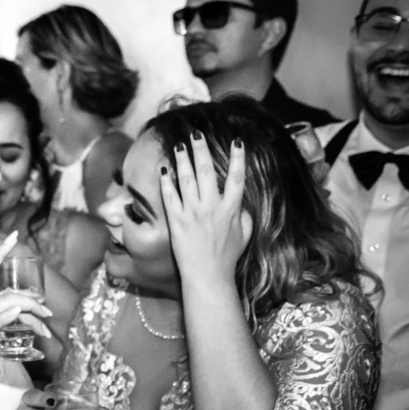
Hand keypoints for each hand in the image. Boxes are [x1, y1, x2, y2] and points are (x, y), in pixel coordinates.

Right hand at [0, 232, 53, 385]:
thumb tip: (18, 312)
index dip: (0, 251)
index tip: (15, 236)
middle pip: (8, 293)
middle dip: (33, 301)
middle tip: (47, 313)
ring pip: (9, 305)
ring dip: (33, 315)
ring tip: (44, 328)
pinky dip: (7, 316)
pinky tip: (17, 313)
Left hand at [159, 132, 250, 287]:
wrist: (207, 275)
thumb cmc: (228, 257)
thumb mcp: (245, 233)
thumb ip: (244, 214)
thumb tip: (242, 202)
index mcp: (231, 208)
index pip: (237, 177)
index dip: (238, 158)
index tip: (237, 141)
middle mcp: (212, 206)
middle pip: (207, 170)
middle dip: (201, 149)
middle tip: (197, 134)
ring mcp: (192, 212)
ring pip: (186, 178)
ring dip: (183, 159)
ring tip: (179, 144)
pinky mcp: (176, 220)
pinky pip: (169, 196)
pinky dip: (166, 181)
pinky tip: (163, 168)